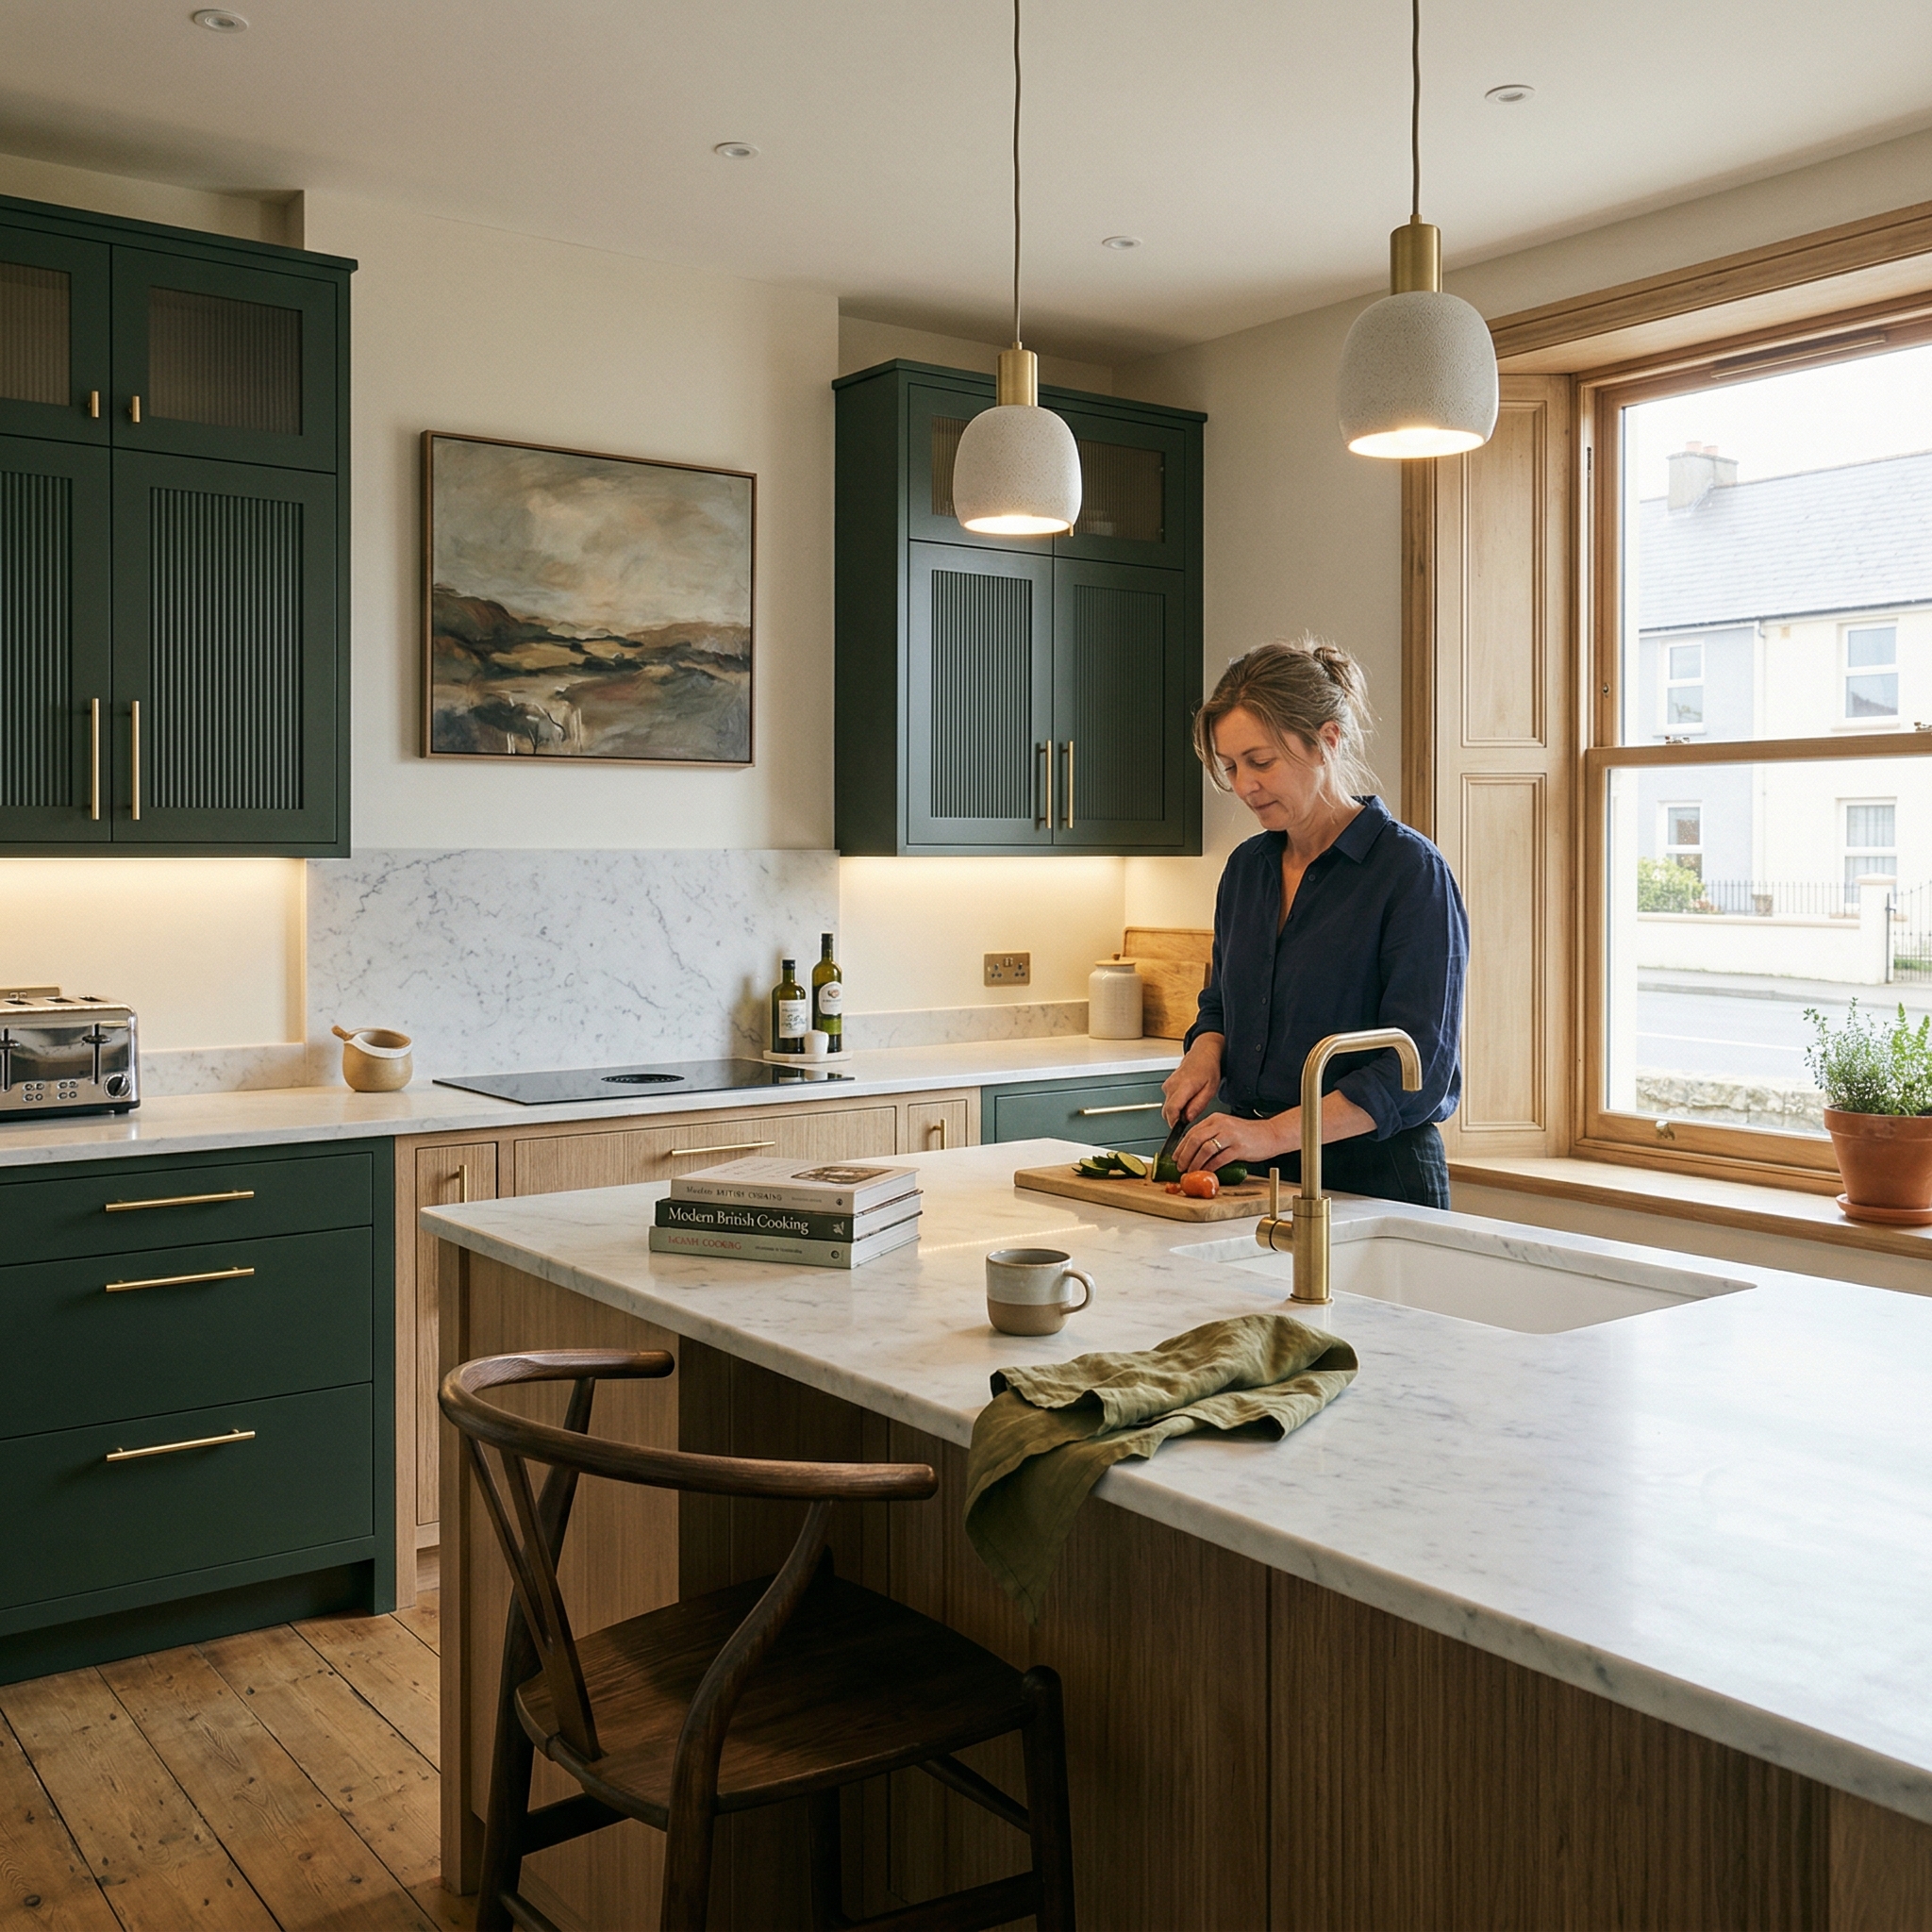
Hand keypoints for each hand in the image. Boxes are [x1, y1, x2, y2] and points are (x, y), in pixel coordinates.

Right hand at [1162, 1034, 1223, 1127]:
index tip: (1179, 1129)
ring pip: (1167, 1107)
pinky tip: (1187, 1099)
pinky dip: (1176, 1105)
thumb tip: (1188, 1118)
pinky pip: (1168, 1101)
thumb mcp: (1210, 1089)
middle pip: (1167, 1111)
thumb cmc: (1208, 1068)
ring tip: (1191, 1104)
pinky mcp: (1167, 1085)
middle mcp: (1172, 1085)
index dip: (1174, 1122)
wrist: (1202, 1053)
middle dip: (1177, 1119)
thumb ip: (1198, 1105)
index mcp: (1184, 1085)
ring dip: (1177, 1112)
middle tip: (1191, 1117)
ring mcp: (1168, 1085)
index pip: (1172, 1109)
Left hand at [1172, 1110, 1289, 1175]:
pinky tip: (1206, 1172)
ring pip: (1204, 1149)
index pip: (1191, 1132)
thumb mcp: (1227, 1128)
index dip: (1181, 1146)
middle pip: (1194, 1140)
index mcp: (1216, 1119)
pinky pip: (1219, 1159)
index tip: (1175, 1157)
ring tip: (1191, 1172)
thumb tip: (1192, 1151)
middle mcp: (1221, 1125)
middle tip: (1180, 1167)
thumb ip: (1211, 1135)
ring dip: (1195, 1163)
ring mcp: (1230, 1136)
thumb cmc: (1249, 1134)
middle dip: (1184, 1155)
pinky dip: (1210, 1167)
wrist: (1271, 1134)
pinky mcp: (1239, 1148)